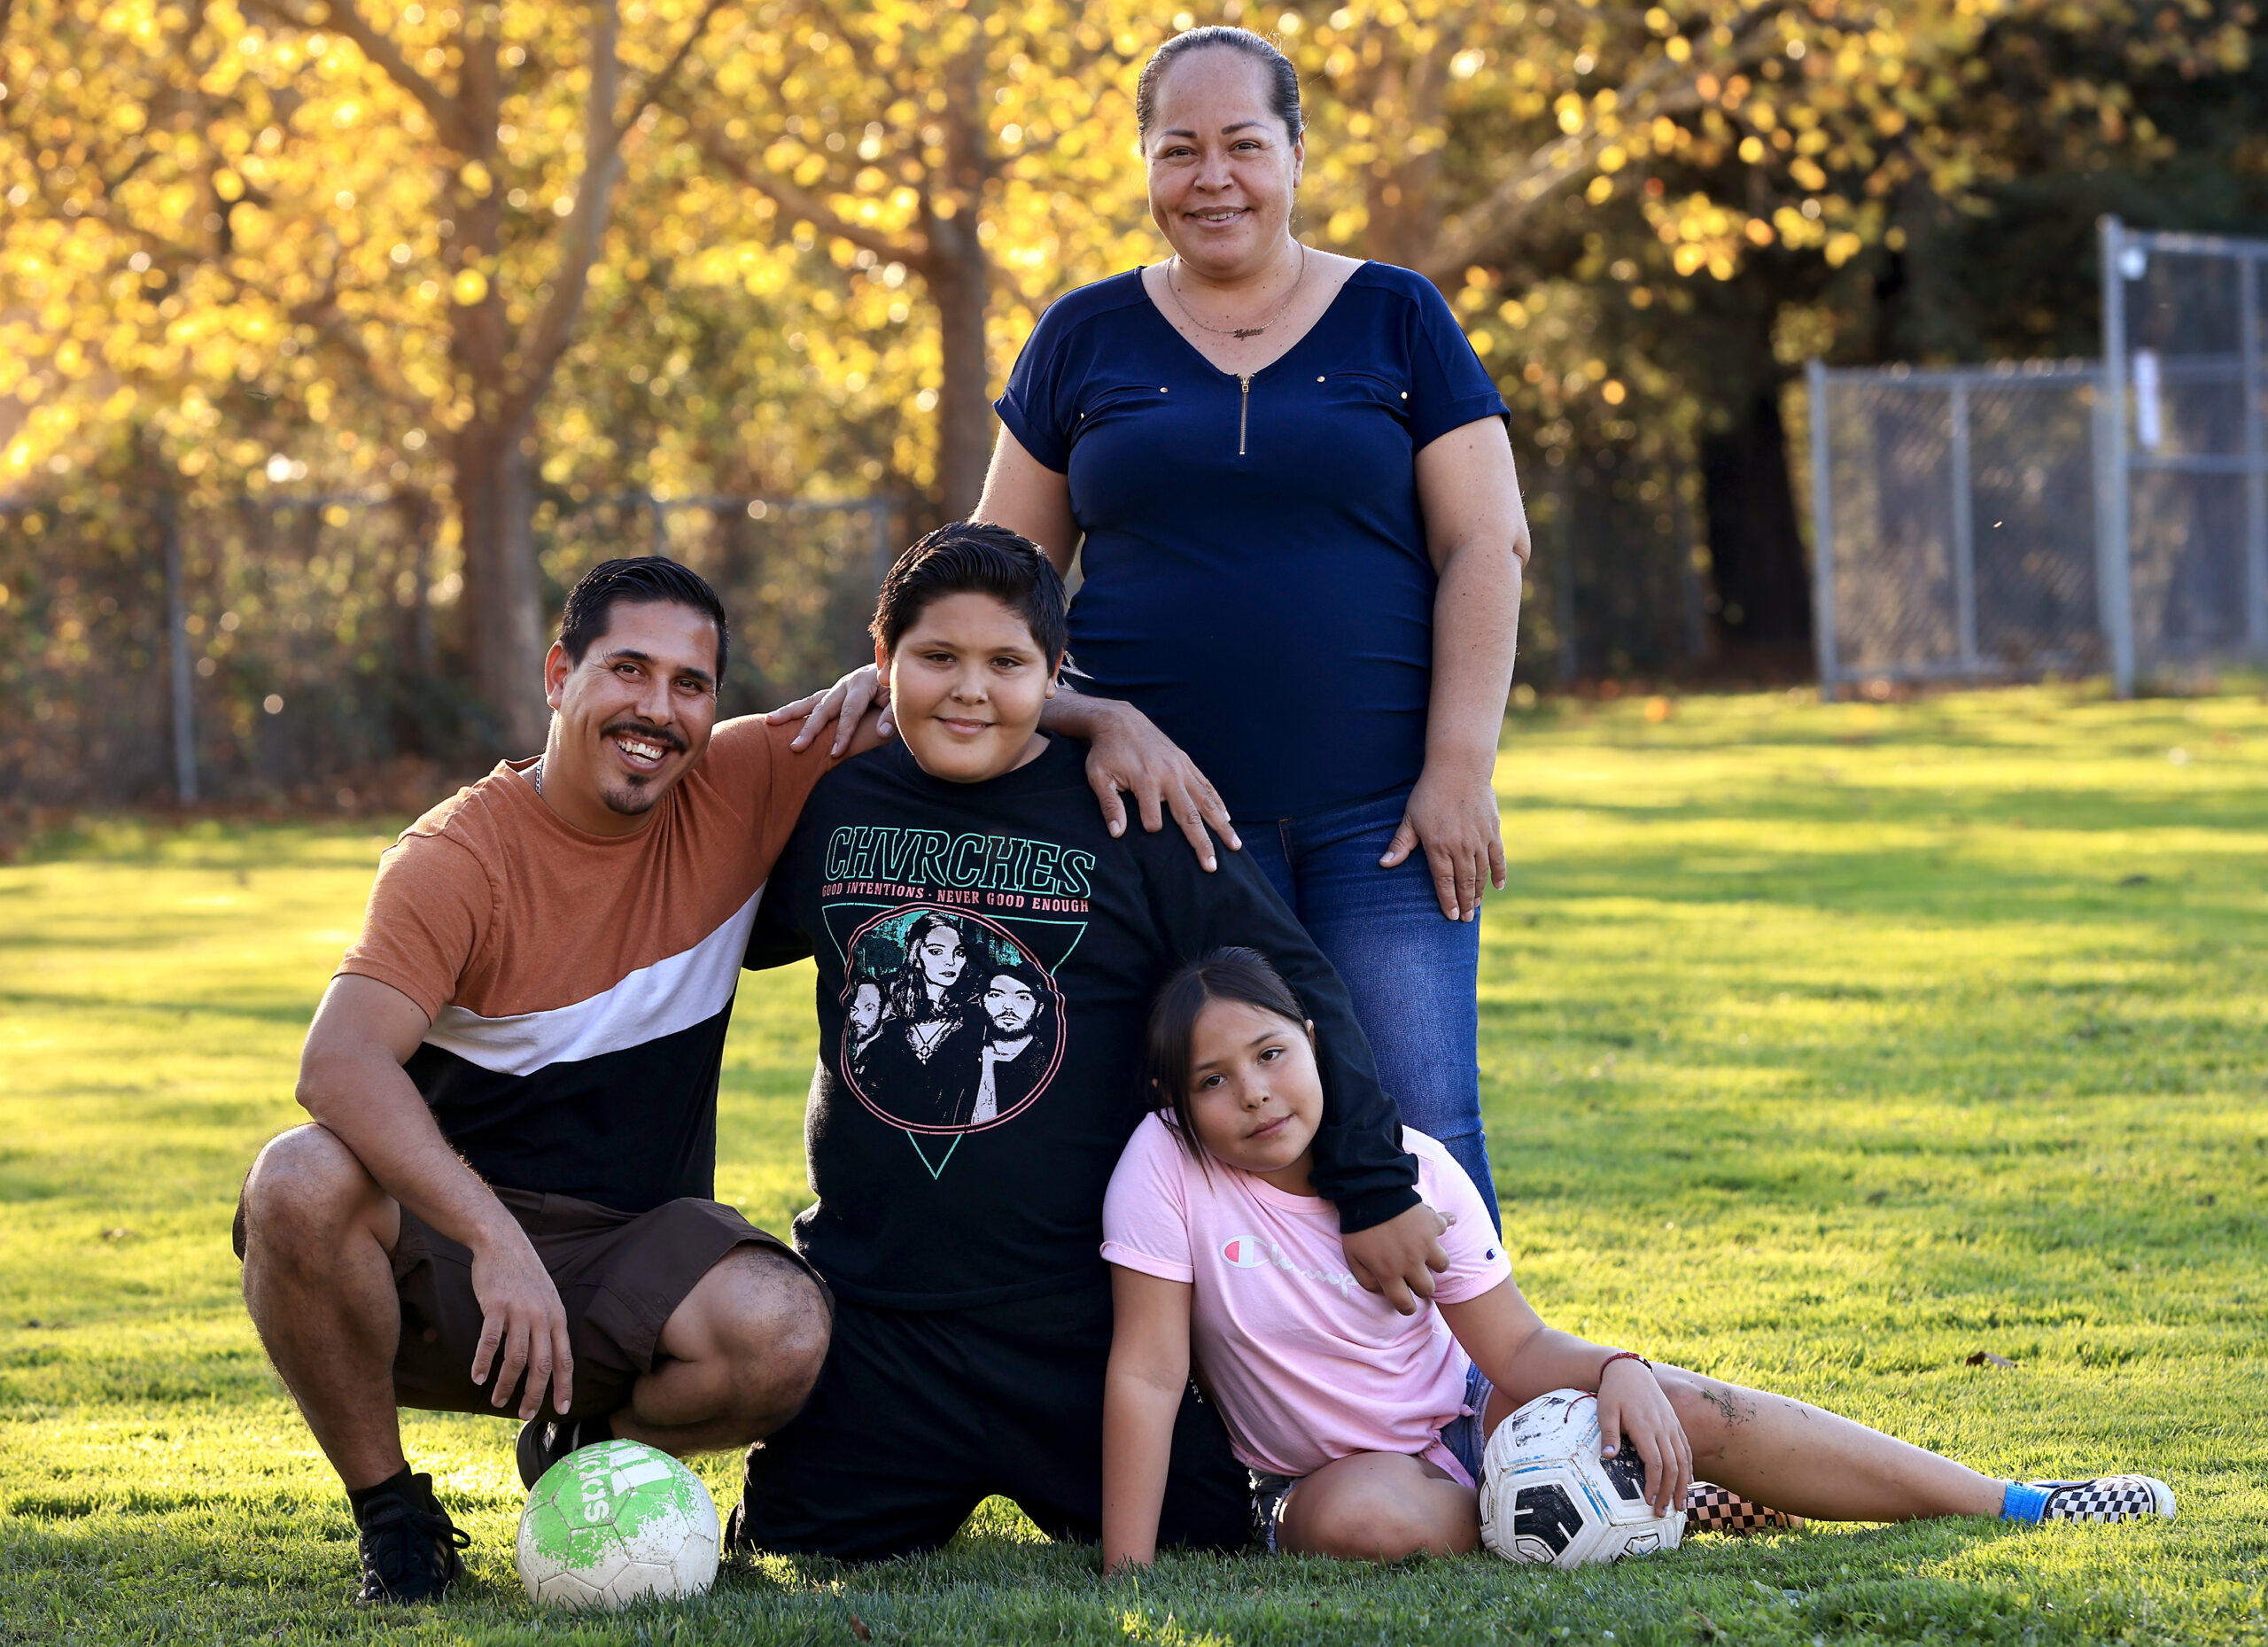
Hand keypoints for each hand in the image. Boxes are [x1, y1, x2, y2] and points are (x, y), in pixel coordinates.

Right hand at [468, 1225, 574, 1420]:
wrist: (503, 1243)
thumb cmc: (524, 1275)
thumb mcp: (546, 1299)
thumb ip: (548, 1326)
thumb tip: (547, 1357)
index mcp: (557, 1317)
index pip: (565, 1359)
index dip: (564, 1386)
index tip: (562, 1409)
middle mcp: (542, 1316)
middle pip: (542, 1365)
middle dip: (534, 1394)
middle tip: (525, 1415)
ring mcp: (520, 1311)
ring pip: (516, 1358)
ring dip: (506, 1384)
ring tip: (497, 1400)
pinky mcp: (496, 1305)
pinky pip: (490, 1341)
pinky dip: (483, 1362)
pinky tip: (477, 1378)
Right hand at [766, 664, 894, 756]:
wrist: (896, 671)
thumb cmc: (900, 690)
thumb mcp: (901, 701)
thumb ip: (892, 715)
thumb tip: (882, 732)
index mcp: (863, 683)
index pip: (850, 712)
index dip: (843, 733)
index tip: (835, 753)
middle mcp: (846, 684)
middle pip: (824, 708)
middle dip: (810, 729)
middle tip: (796, 747)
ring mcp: (837, 688)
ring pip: (811, 702)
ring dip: (790, 713)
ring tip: (770, 722)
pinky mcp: (832, 694)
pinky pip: (811, 702)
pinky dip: (795, 711)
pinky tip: (777, 719)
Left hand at [1080, 700, 1240, 870]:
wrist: (1119, 720)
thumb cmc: (1105, 752)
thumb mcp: (1099, 777)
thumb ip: (1109, 805)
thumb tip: (1117, 834)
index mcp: (1146, 780)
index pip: (1153, 820)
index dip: (1150, 829)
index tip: (1147, 832)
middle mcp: (1169, 775)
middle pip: (1189, 815)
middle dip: (1202, 843)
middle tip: (1212, 867)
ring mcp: (1181, 768)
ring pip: (1206, 802)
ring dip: (1221, 825)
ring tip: (1235, 845)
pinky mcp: (1186, 763)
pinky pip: (1206, 785)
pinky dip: (1218, 802)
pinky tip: (1227, 818)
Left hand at [1340, 1201, 1450, 1315]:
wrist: (1368, 1193)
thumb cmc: (1357, 1227)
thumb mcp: (1352, 1257)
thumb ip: (1366, 1279)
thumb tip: (1382, 1291)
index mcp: (1389, 1272)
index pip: (1405, 1304)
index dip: (1407, 1307)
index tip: (1407, 1304)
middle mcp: (1411, 1262)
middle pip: (1428, 1288)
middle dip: (1421, 1286)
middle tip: (1414, 1276)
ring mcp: (1425, 1243)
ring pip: (1443, 1264)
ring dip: (1435, 1261)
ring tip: (1425, 1252)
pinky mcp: (1433, 1224)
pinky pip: (1447, 1225)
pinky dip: (1445, 1223)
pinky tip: (1439, 1222)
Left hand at [1380, 761, 1504, 921]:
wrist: (1459, 769)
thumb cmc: (1430, 793)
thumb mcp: (1410, 818)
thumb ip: (1400, 843)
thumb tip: (1384, 864)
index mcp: (1439, 847)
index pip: (1444, 882)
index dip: (1448, 901)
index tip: (1450, 916)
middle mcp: (1461, 848)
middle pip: (1465, 883)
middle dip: (1465, 903)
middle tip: (1466, 919)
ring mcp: (1480, 840)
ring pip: (1481, 874)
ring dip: (1480, 892)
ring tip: (1477, 906)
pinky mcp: (1493, 831)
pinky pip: (1498, 858)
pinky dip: (1499, 873)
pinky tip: (1498, 886)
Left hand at [1596, 1358, 1690, 1516]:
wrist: (1629, 1369)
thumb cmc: (1614, 1392)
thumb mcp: (1605, 1410)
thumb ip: (1609, 1433)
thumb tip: (1607, 1457)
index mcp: (1645, 1427)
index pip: (1656, 1463)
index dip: (1655, 1484)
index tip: (1650, 1501)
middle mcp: (1663, 1428)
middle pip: (1673, 1466)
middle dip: (1671, 1492)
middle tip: (1665, 1513)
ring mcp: (1671, 1425)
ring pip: (1684, 1459)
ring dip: (1683, 1484)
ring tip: (1681, 1505)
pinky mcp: (1675, 1423)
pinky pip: (1686, 1448)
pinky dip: (1689, 1467)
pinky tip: (1688, 1481)